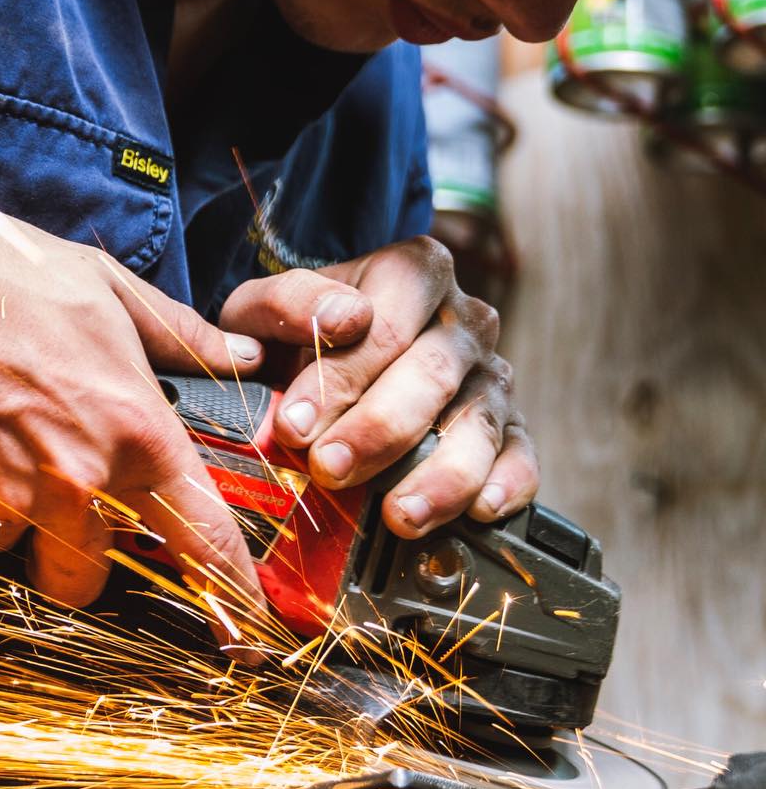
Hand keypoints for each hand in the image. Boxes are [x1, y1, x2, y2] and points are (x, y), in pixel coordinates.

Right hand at [0, 190, 269, 640]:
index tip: (246, 631)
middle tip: (49, 484)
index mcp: (135, 431)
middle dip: (74, 550)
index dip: (230, 595)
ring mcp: (5, 503)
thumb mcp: (105, 286)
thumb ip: (179, 331)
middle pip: (90, 577)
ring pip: (16, 546)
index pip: (203, 540)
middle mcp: (78, 482)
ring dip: (7, 513)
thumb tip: (243, 351)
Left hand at [217, 236, 537, 538]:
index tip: (295, 426)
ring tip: (400, 515)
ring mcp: (492, 375)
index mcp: (415, 272)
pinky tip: (480, 511)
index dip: (340, 379)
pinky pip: (520, 457)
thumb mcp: (267, 306)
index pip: (384, 326)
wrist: (331, 357)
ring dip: (440, 476)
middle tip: (330, 470)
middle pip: (431, 375)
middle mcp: (465, 319)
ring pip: (478, 423)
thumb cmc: (298, 334)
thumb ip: (284, 305)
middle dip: (377, 429)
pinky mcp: (510, 428)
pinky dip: (507, 485)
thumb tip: (319, 326)